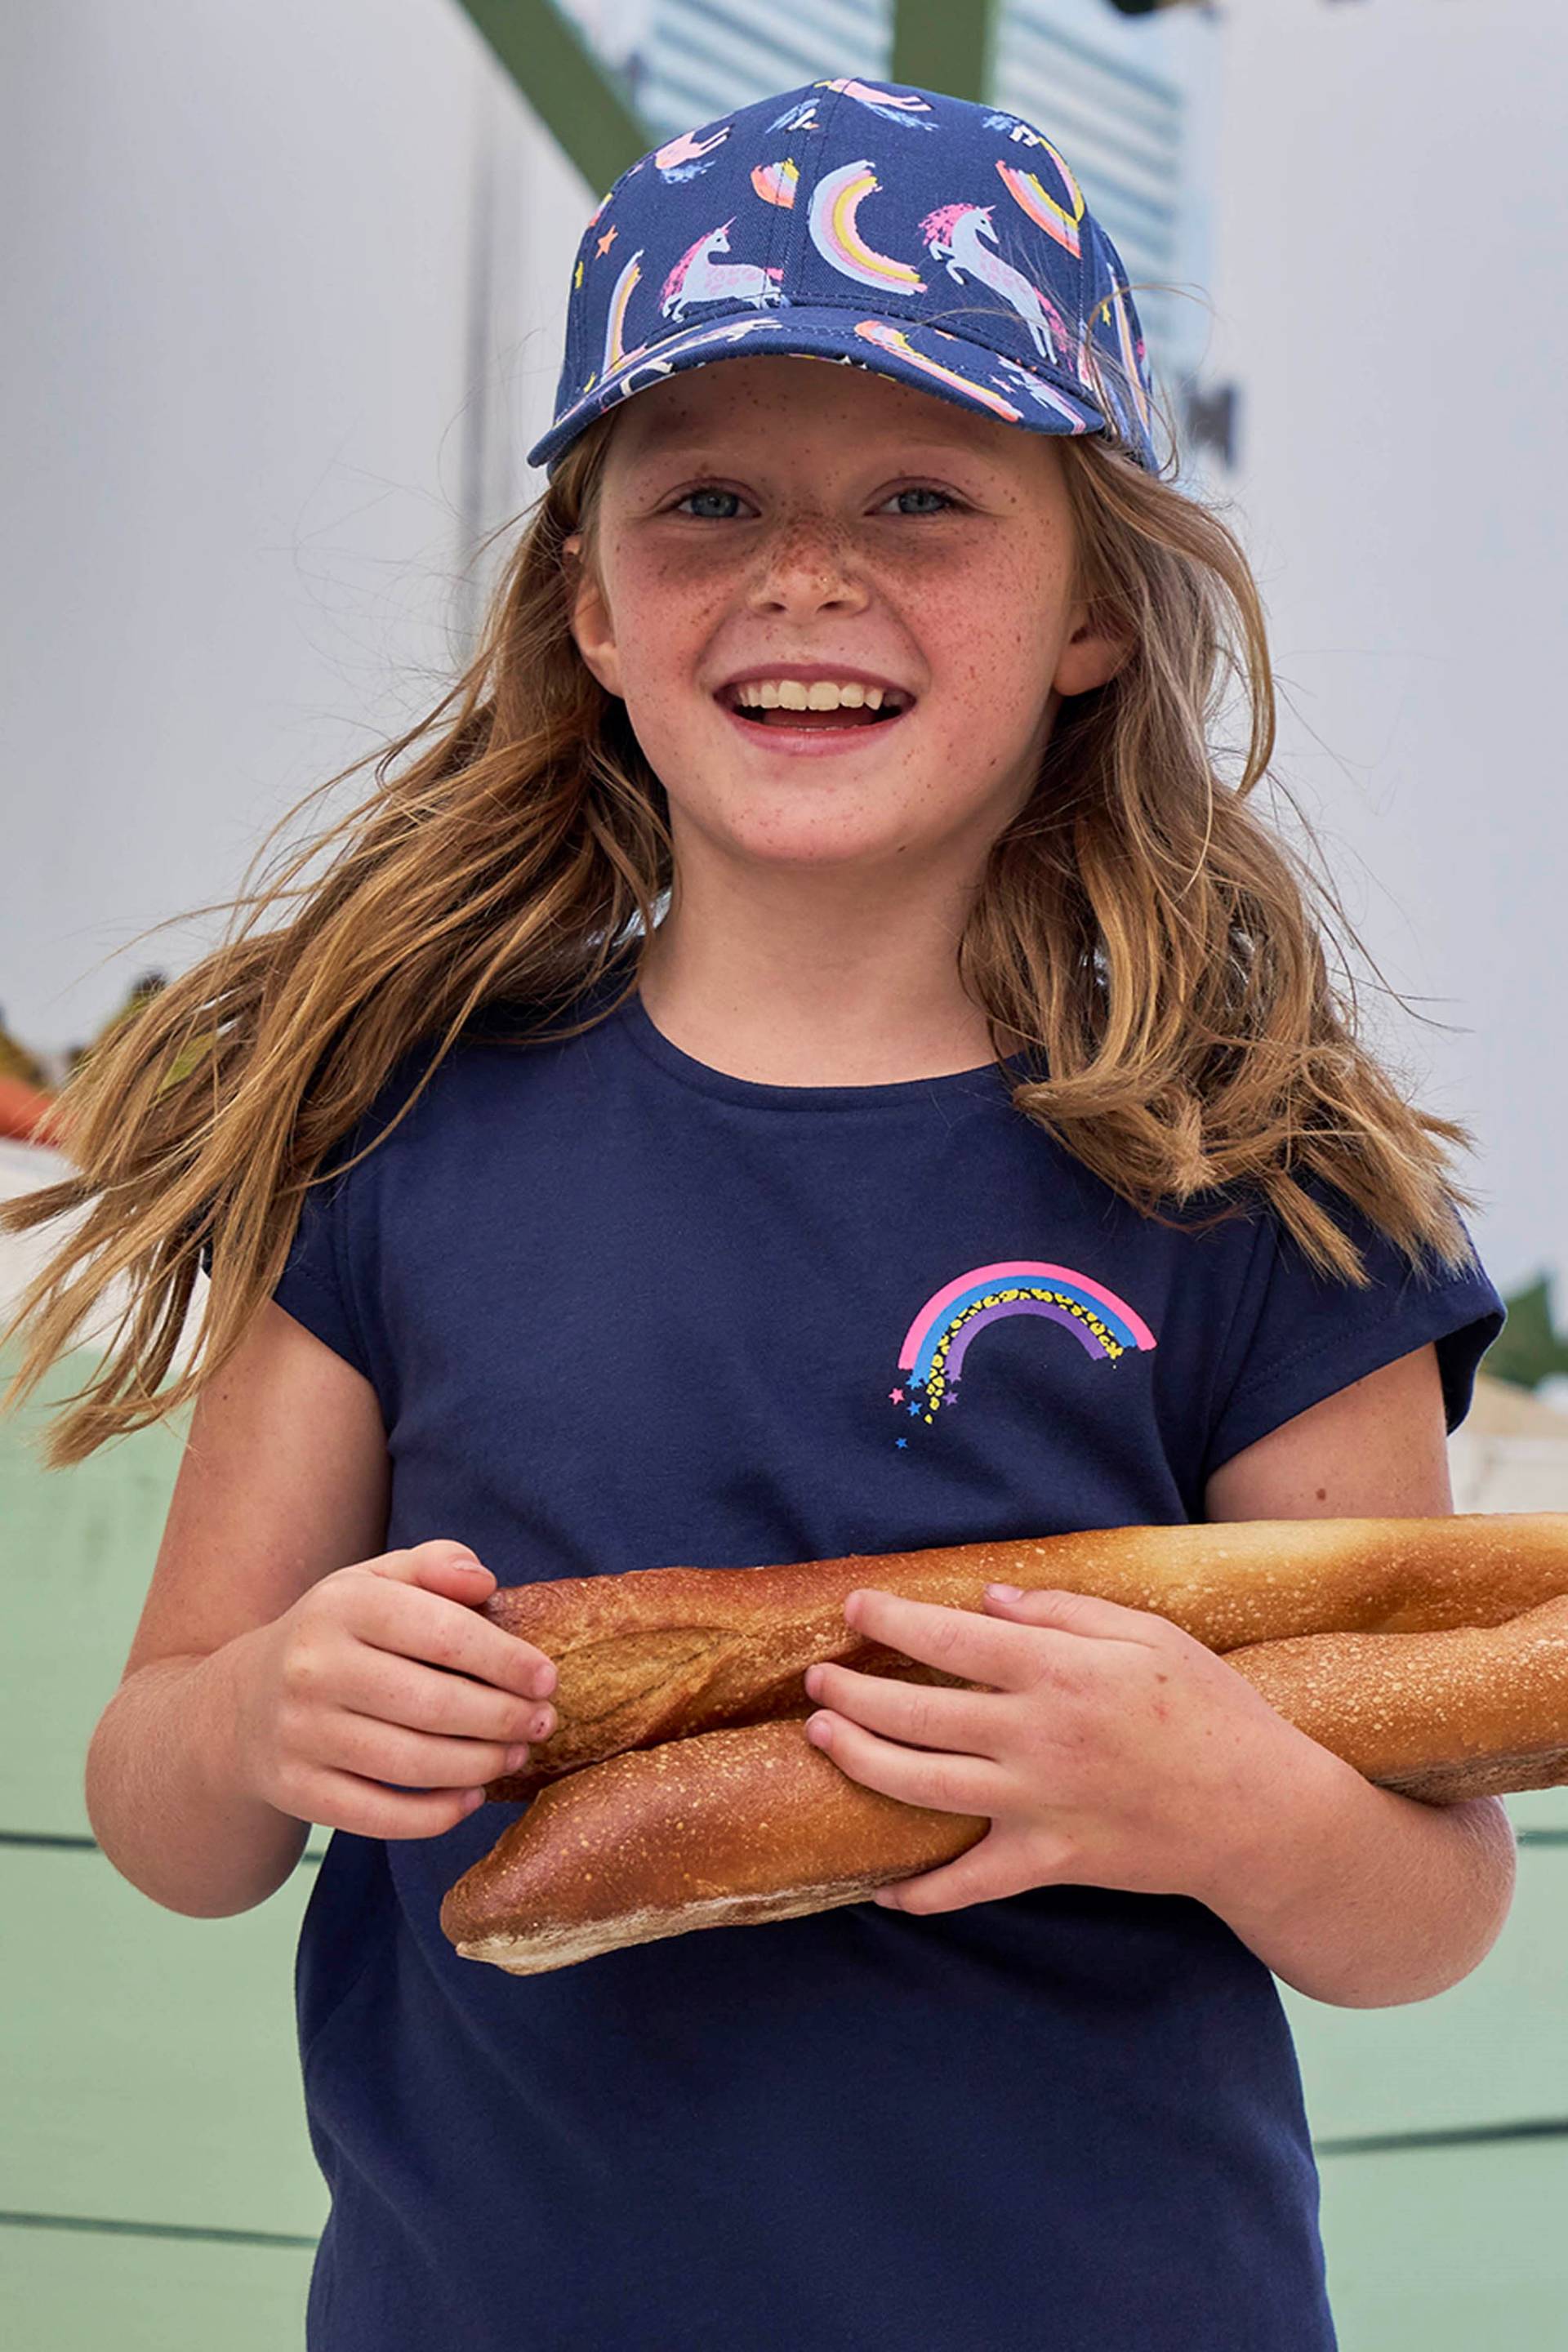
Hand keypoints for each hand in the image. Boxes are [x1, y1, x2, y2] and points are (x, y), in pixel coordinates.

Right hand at [227, 1541, 559, 1839]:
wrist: (238, 1707)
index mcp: (342, 1605)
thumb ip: (432, 1565)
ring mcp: (300, 1734)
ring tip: (516, 1754)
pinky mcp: (297, 1790)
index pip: (443, 1633)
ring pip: (412, 1763)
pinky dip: (436, 1815)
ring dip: (481, 1765)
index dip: (506, 1660)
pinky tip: (471, 1797)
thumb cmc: (334, 1637)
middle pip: (434, 1704)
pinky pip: (380, 1816)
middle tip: (544, 1723)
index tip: (547, 1679)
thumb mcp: (372, 1582)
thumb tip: (484, 1581)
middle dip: (504, 1718)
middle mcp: (313, 1668)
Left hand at [801, 1583, 1329, 1916]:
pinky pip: (970, 1885)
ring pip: (920, 1786)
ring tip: (820, 1736)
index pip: (951, 1638)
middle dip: (851, 1692)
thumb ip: (1067, 1610)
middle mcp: (1037, 1736)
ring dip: (859, 1760)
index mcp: (1061, 1671)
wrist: (1261, 1814)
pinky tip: (883, 1890)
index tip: (855, 1607)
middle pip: (915, 1713)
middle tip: (817, 1679)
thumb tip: (991, 1598)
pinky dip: (922, 1894)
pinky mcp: (1049, 1861)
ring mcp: (1038, 1805)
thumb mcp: (1150, 1635)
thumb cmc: (1213, 1710)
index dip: (892, 1621)